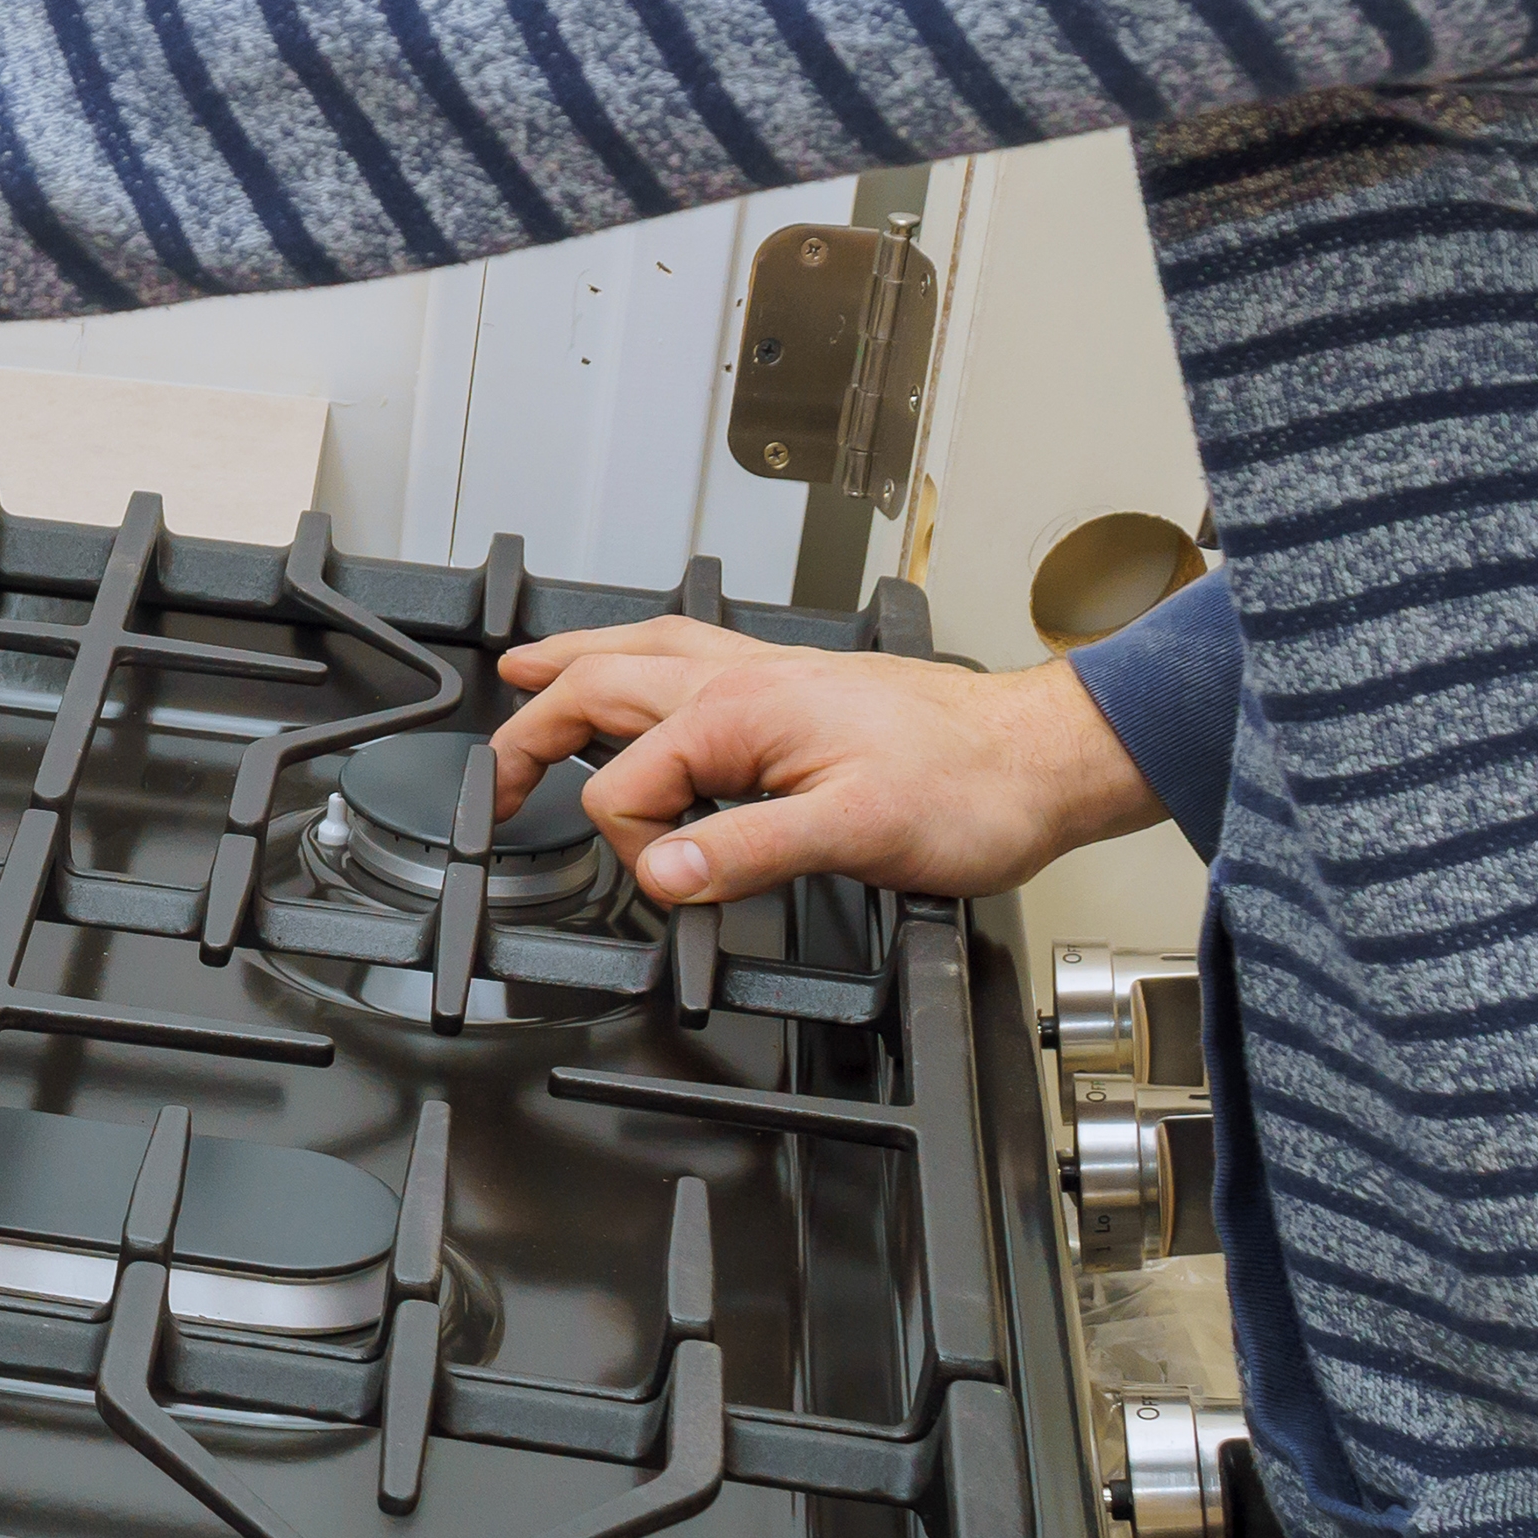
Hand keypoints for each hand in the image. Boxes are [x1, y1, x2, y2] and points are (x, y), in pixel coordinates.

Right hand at [489, 617, 1160, 904]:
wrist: (1041, 757)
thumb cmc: (970, 789)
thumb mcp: (855, 834)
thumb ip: (743, 852)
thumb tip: (660, 872)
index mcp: (740, 712)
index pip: (627, 785)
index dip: (635, 848)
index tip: (671, 884)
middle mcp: (742, 679)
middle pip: (600, 686)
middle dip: (533, 729)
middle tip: (495, 779)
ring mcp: (767, 673)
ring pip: (642, 653)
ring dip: (574, 666)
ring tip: (527, 674)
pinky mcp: (794, 682)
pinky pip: (689, 654)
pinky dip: (637, 657)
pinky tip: (643, 666)